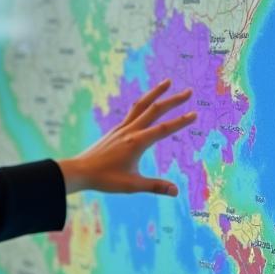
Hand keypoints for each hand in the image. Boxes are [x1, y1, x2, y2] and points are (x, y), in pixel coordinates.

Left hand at [57, 79, 194, 196]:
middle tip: (188, 91)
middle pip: (154, 110)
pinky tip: (146, 102)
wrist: (80, 171)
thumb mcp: (131, 186)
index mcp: (136, 142)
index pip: (163, 129)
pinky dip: (143, 102)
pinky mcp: (115, 130)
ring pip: (141, 105)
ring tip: (167, 82)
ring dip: (156, 93)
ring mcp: (121, 128)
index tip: (194, 114)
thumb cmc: (105, 179)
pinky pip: (132, 111)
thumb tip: (176, 192)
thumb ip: (155, 186)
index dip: (180, 122)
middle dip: (173, 100)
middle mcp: (130, 131)